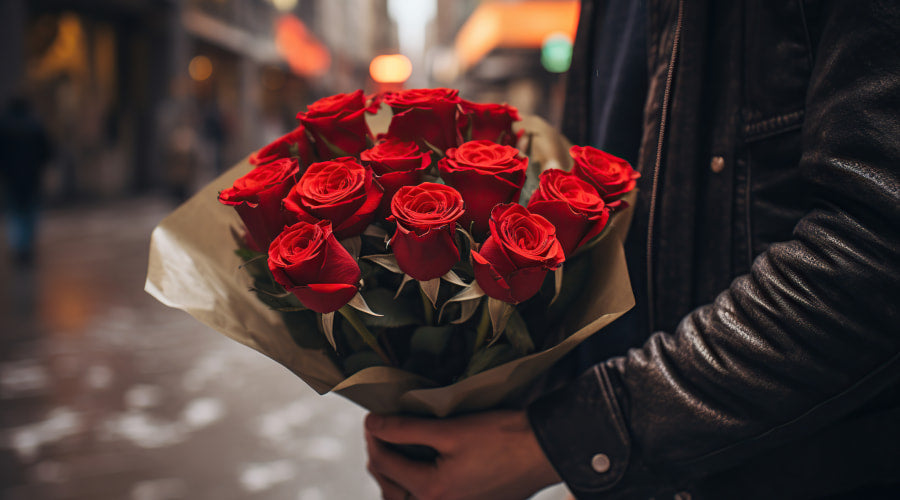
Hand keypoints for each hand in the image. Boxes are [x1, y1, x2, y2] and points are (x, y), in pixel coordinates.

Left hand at [364, 410, 561, 499]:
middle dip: (379, 456)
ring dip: (393, 476)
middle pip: (390, 487)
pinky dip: (414, 486)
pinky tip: (417, 468)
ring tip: (393, 450)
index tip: (372, 415)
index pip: (384, 463)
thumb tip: (373, 424)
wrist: (544, 450)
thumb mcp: (450, 429)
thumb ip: (407, 429)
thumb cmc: (502, 437)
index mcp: (431, 491)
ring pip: (405, 499)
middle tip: (379, 430)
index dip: (374, 436)